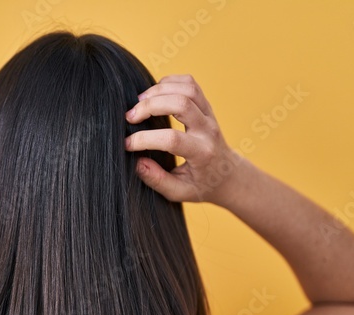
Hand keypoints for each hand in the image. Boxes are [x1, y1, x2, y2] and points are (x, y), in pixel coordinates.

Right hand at [124, 74, 243, 204]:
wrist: (226, 173)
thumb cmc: (200, 185)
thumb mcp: (178, 192)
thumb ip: (157, 180)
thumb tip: (137, 162)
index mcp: (202, 153)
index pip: (172, 139)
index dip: (145, 139)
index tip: (127, 144)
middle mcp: (208, 130)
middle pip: (181, 104)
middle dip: (150, 106)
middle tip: (129, 117)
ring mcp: (209, 114)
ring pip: (187, 88)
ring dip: (159, 90)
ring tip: (139, 102)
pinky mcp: (206, 105)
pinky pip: (189, 83)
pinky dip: (169, 82)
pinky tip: (154, 94)